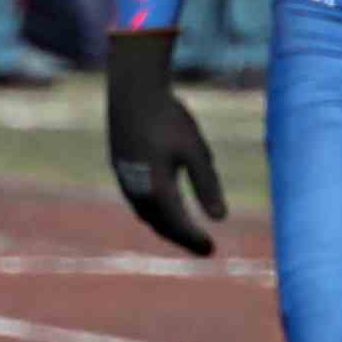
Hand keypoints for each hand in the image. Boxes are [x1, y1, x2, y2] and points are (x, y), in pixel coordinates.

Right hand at [101, 30, 223, 253]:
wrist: (133, 91)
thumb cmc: (168, 118)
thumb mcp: (195, 151)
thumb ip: (207, 185)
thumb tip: (221, 218)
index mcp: (157, 189)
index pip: (179, 226)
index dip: (195, 240)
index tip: (212, 250)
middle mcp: (137, 191)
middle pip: (162, 226)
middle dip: (183, 239)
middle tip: (204, 249)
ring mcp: (125, 180)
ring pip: (147, 215)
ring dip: (167, 227)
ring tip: (186, 233)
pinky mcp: (121, 168)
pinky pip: (138, 202)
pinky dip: (155, 212)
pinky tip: (166, 207)